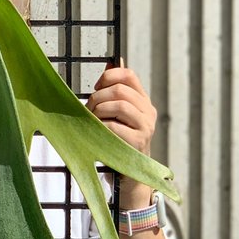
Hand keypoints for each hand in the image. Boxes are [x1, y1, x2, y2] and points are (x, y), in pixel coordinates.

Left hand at [86, 63, 156, 209]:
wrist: (128, 177)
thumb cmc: (116, 143)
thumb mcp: (116, 116)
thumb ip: (114, 92)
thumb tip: (112, 60)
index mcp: (143, 102)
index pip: (129, 75)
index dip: (109, 76)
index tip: (96, 87)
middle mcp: (149, 112)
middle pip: (121, 90)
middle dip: (99, 97)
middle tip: (89, 109)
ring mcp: (146, 128)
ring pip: (119, 105)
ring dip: (99, 111)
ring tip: (92, 121)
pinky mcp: (138, 143)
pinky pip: (114, 126)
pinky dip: (101, 127)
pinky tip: (97, 133)